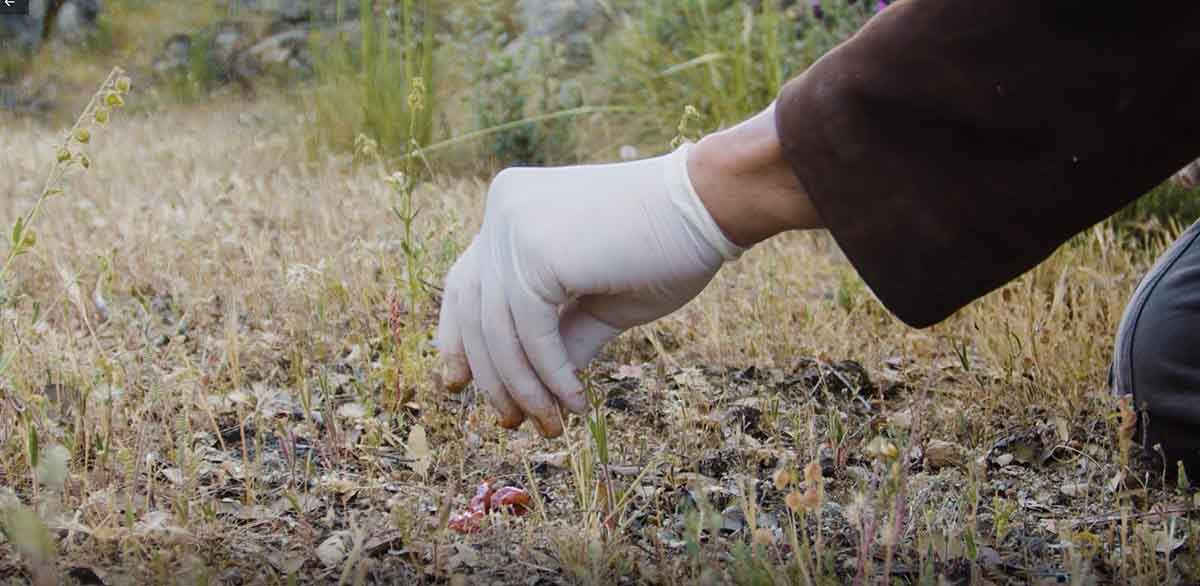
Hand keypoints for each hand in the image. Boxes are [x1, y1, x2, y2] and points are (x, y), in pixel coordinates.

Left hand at [435, 143, 744, 436]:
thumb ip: (559, 335)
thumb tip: (532, 392)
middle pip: (475, 310)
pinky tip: (575, 402)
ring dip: (524, 387)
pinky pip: (530, 332)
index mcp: (512, 207)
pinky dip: (550, 375)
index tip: (461, 385)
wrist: (710, 203)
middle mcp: (503, 208)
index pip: (467, 282)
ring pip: (498, 329)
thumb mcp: (599, 301)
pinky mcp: (536, 250)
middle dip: (491, 375)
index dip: (458, 338)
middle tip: (512, 424)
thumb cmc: (666, 248)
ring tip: (552, 424)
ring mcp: (514, 225)